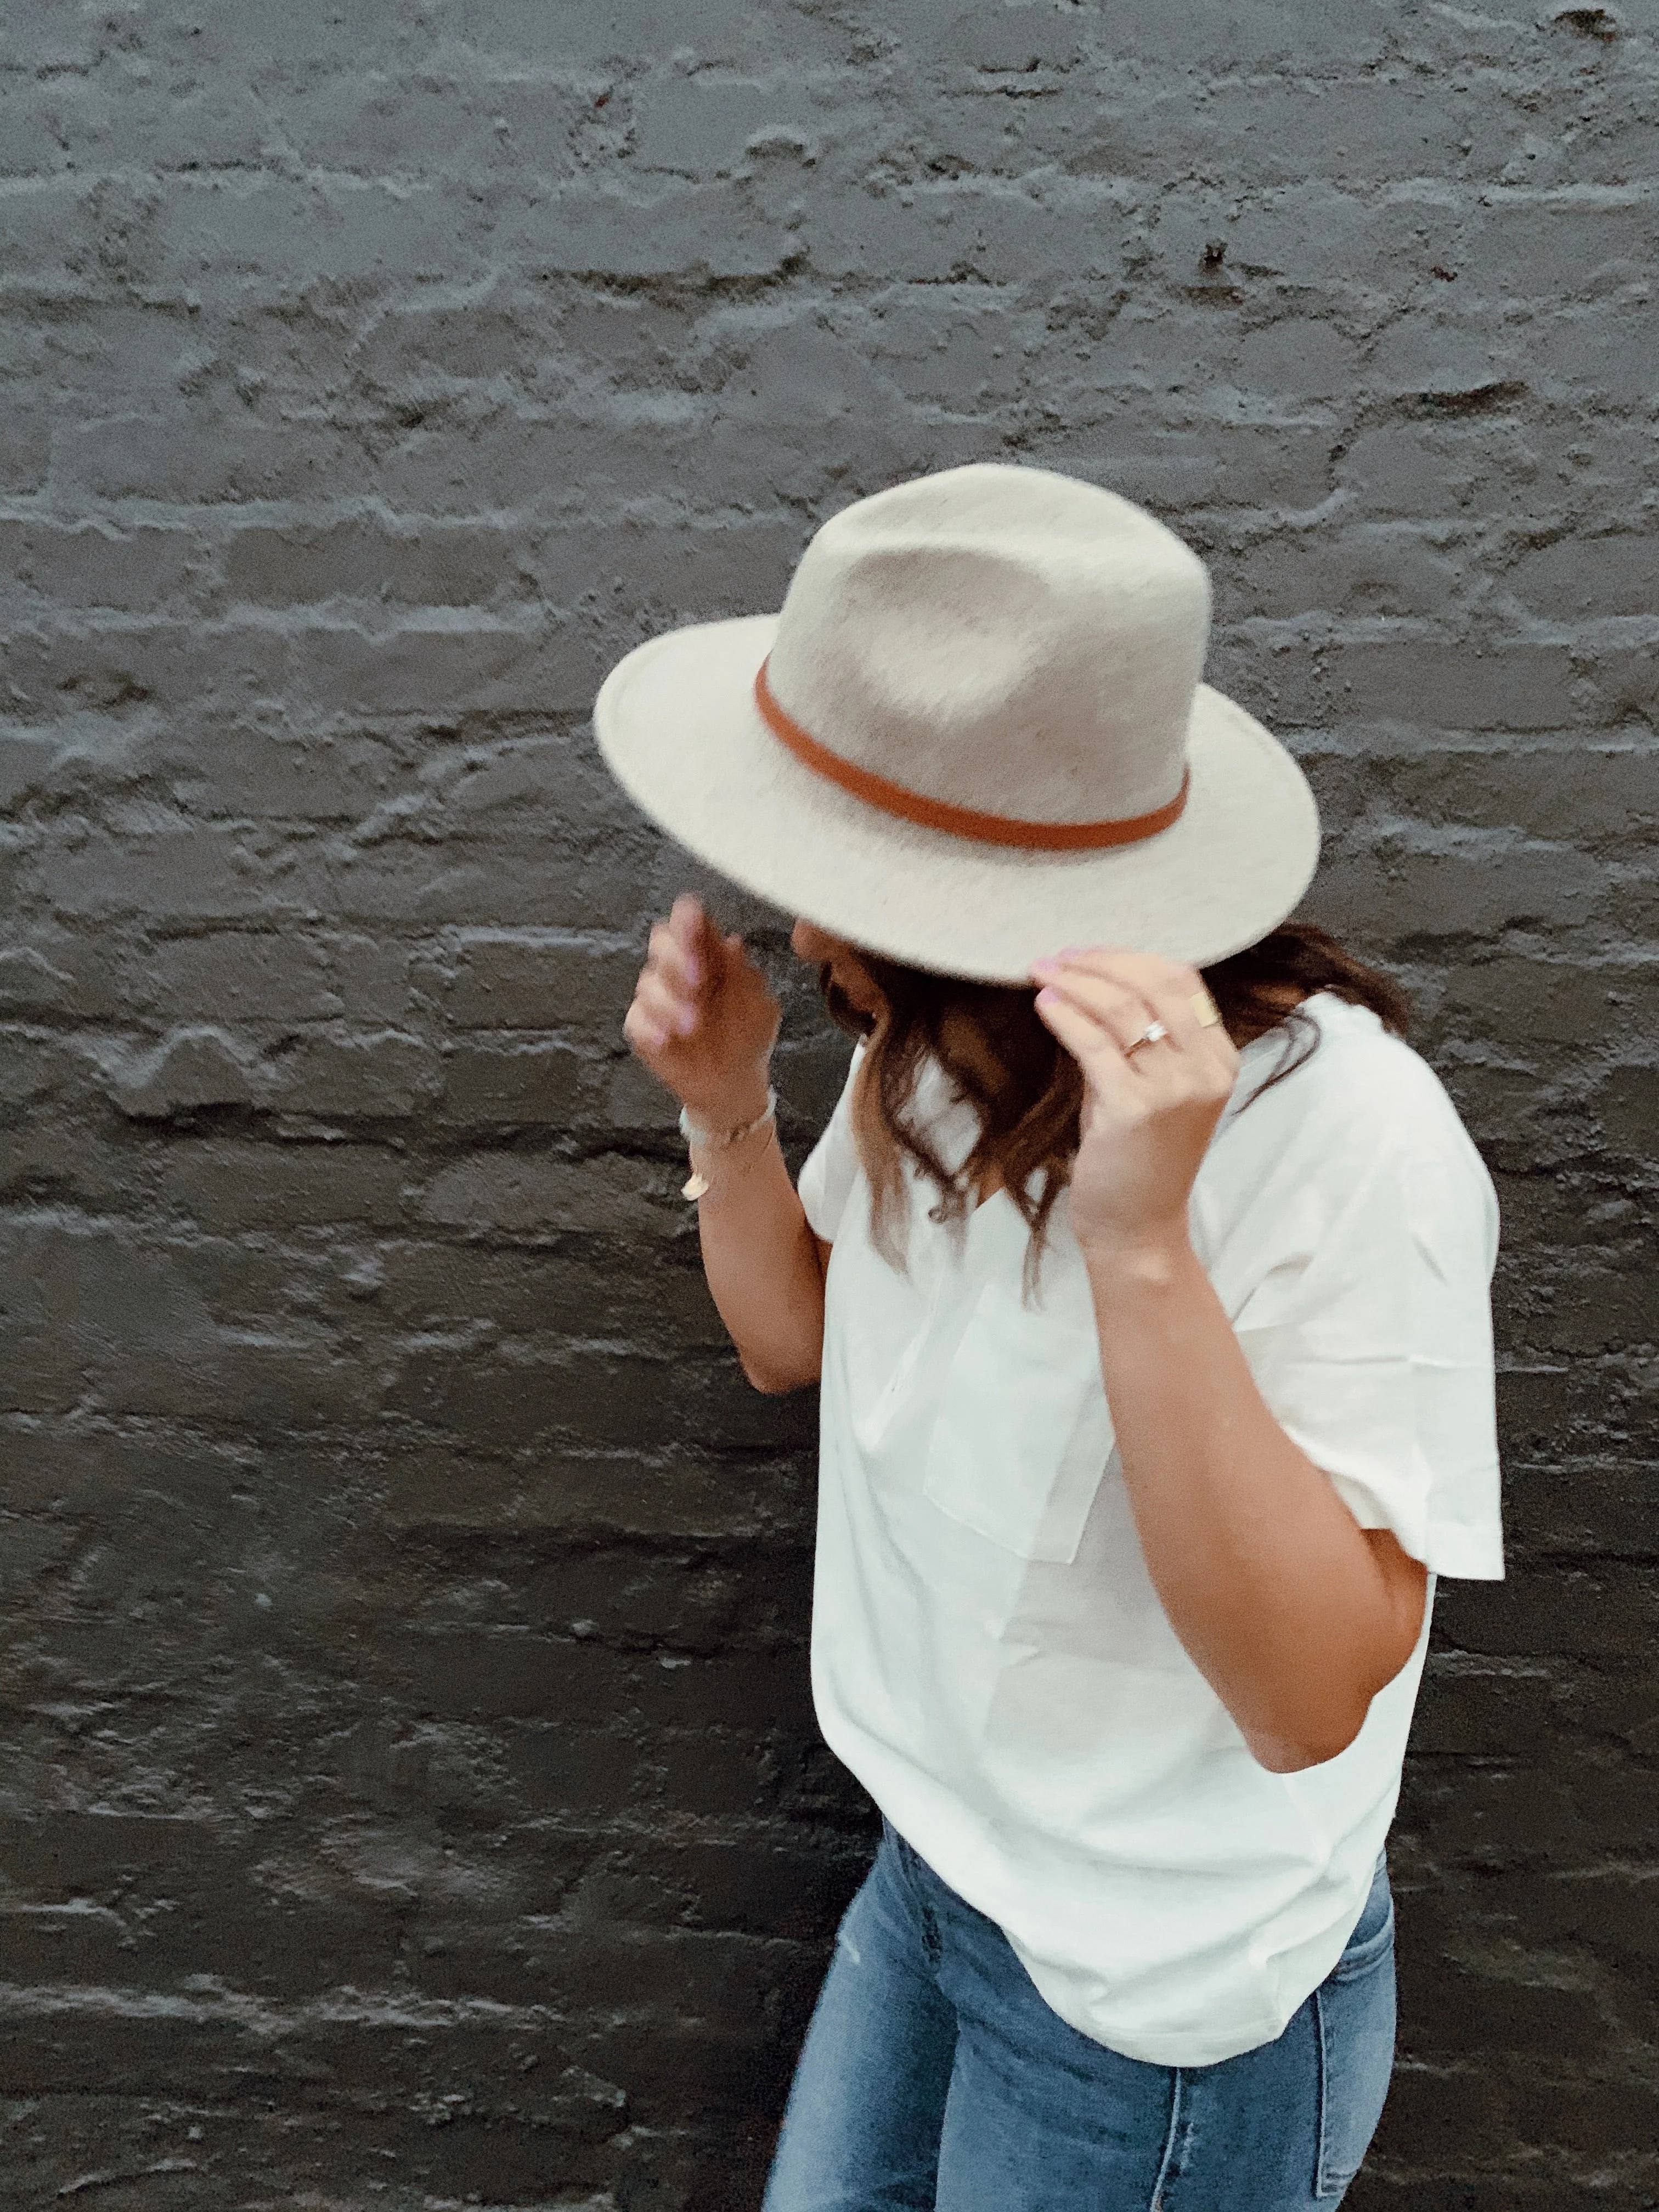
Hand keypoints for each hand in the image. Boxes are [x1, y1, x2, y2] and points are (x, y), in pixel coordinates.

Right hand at [624, 894, 780, 1125]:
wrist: (735, 1079)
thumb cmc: (748, 1033)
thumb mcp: (759, 1004)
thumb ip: (746, 976)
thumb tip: (732, 942)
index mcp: (707, 952)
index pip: (689, 919)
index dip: (688, 917)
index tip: (696, 925)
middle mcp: (677, 967)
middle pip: (661, 941)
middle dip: (677, 957)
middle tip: (699, 981)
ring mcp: (657, 997)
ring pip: (648, 982)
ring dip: (671, 1003)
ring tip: (695, 1027)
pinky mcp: (643, 1027)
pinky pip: (636, 1020)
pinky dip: (651, 1029)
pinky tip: (667, 1039)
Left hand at [1031, 948, 1238, 1259]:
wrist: (1137, 1229)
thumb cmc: (1136, 1159)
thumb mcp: (1147, 1087)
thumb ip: (1133, 1038)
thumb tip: (1087, 982)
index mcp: (1220, 1059)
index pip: (1182, 980)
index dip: (1129, 957)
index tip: (1085, 952)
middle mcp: (1206, 1069)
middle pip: (1154, 983)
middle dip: (1098, 962)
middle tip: (1056, 958)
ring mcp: (1174, 1088)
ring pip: (1121, 1007)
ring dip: (1074, 982)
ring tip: (1042, 974)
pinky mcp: (1135, 1107)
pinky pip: (1093, 1043)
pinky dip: (1064, 1015)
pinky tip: (1044, 1004)